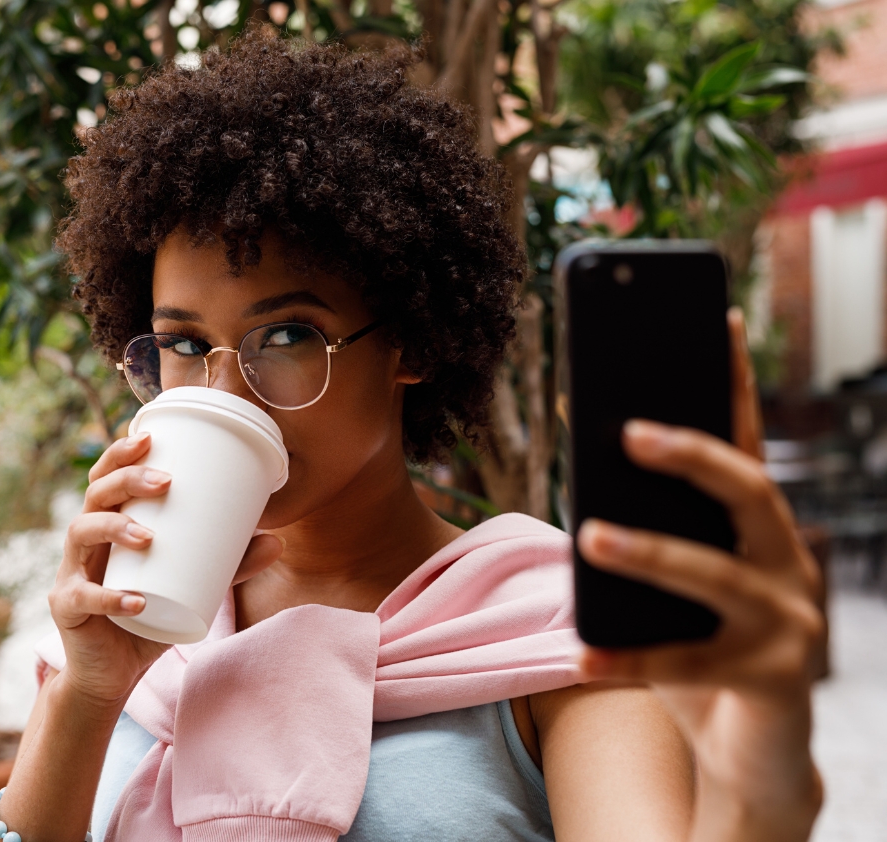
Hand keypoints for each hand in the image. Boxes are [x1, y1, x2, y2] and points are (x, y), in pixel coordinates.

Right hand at [48, 431, 284, 706]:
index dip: (120, 453)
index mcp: (109, 525)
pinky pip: (83, 597)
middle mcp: (85, 541)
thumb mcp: (194, 587)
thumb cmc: (149, 618)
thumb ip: (229, 566)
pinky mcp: (67, 608)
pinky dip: (110, 598)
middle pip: (95, 494)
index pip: (106, 477)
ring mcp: (72, 572)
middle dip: (126, 480)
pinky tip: (136, 602)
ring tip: (149, 537)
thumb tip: (277, 541)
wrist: (112, 673)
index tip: (150, 438)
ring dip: (115, 528)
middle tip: (165, 482)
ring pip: (81, 533)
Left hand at [575, 309, 824, 839]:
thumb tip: (583, 465)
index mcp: (759, 527)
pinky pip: (689, 665)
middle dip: (692, 456)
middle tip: (628, 432)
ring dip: (650, 552)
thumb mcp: (672, 581)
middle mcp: (786, 561)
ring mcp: (788, 621)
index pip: (746, 440)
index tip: (717, 318)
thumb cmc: (702, 646)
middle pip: (748, 490)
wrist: (751, 750)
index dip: (733, 379)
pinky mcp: (774, 680)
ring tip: (590, 535)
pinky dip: (630, 659)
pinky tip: (581, 653)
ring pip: (716, 575)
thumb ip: (646, 526)